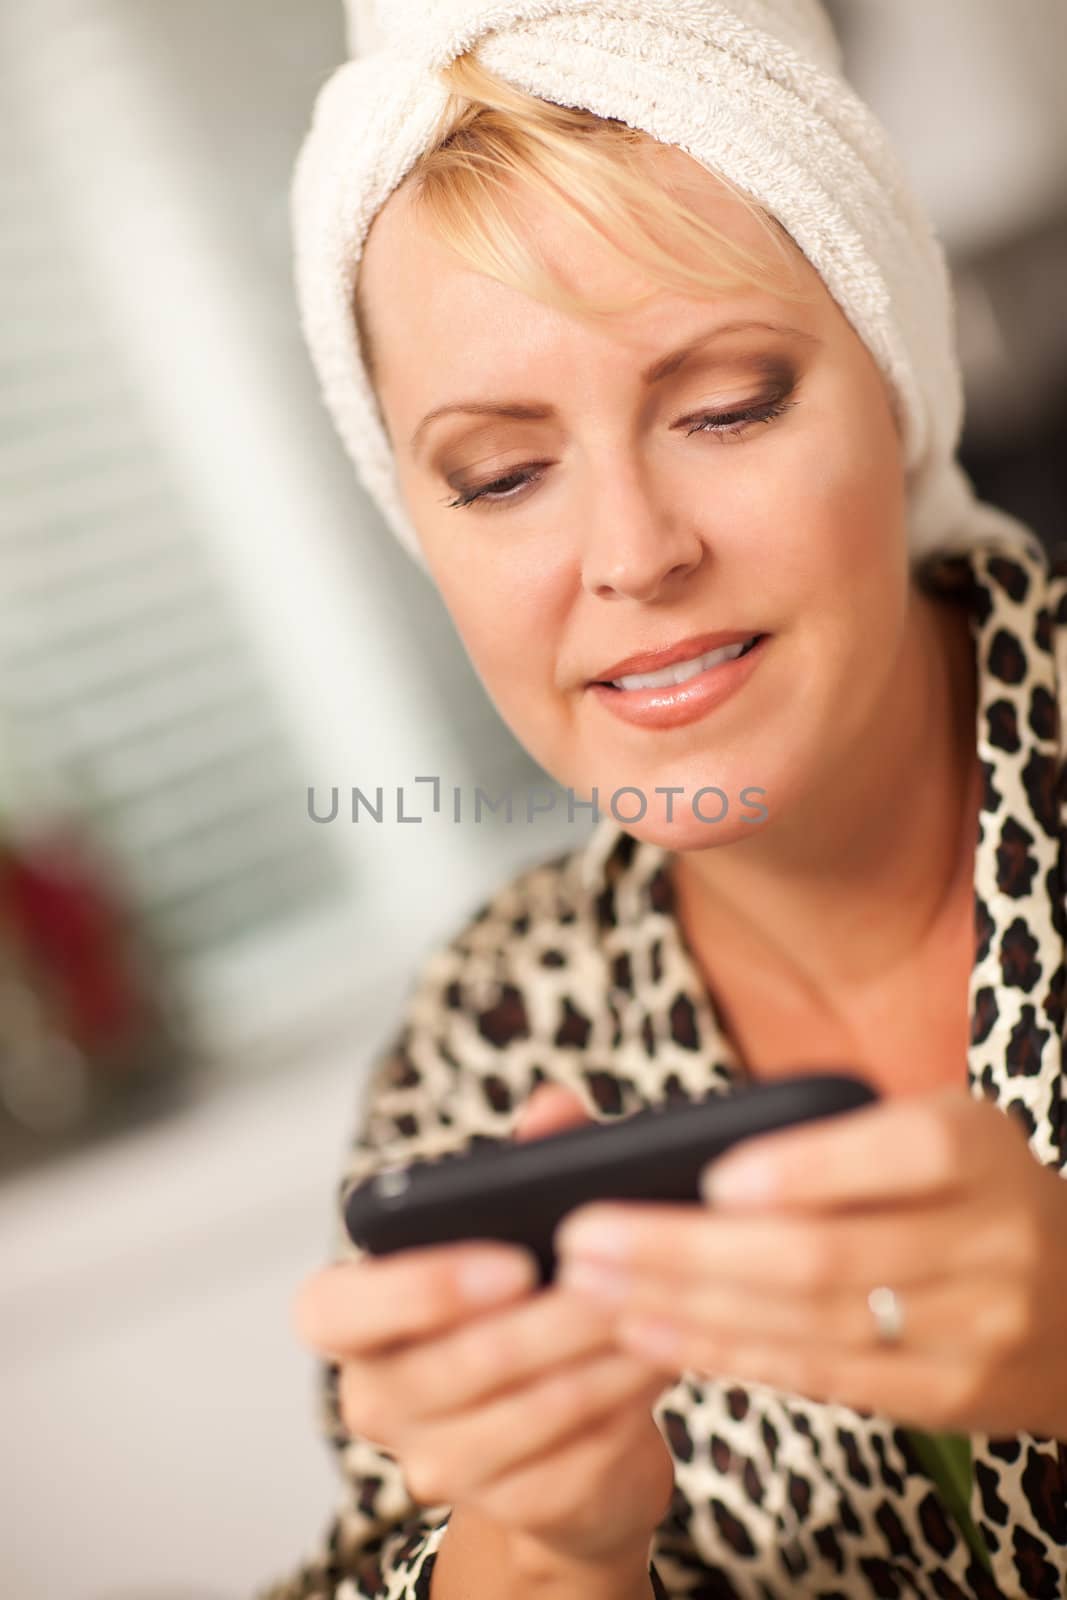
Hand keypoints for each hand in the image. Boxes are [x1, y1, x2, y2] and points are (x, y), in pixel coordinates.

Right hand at [293, 1085, 673, 1570]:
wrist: (564, 1432)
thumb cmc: (527, 1300)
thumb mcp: (520, 1227)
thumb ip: (527, 1163)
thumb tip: (556, 1108)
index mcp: (356, 1321)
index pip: (330, 1312)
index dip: (415, 1289)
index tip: (509, 1261)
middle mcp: (379, 1398)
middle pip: (450, 1369)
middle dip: (543, 1322)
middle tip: (610, 1280)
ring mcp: (439, 1464)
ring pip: (522, 1417)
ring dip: (595, 1360)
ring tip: (651, 1309)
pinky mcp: (515, 1509)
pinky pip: (573, 1459)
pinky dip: (623, 1404)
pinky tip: (659, 1356)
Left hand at [554, 1085, 1066, 1436]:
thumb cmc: (964, 1189)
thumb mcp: (928, 1129)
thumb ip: (832, 1134)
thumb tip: (686, 1158)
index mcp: (975, 1147)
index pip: (898, 1154)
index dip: (807, 1170)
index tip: (715, 1177)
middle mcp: (987, 1239)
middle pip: (826, 1254)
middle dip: (689, 1249)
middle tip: (586, 1236)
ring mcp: (974, 1328)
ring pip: (811, 1324)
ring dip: (688, 1309)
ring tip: (593, 1289)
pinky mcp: (947, 1395)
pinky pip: (823, 1378)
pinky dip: (730, 1355)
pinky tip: (655, 1334)